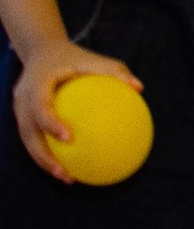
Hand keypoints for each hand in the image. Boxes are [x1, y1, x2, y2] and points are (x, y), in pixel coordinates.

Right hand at [12, 39, 141, 182]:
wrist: (41, 51)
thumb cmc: (73, 56)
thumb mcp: (93, 58)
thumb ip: (114, 71)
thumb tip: (140, 88)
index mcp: (37, 82)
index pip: (40, 106)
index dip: (51, 123)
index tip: (69, 138)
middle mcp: (23, 99)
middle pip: (27, 133)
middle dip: (43, 157)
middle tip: (65, 173)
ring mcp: (19, 110)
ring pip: (28, 141)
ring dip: (44, 162)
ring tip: (67, 177)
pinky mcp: (22, 118)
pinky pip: (34, 139)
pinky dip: (47, 153)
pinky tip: (68, 165)